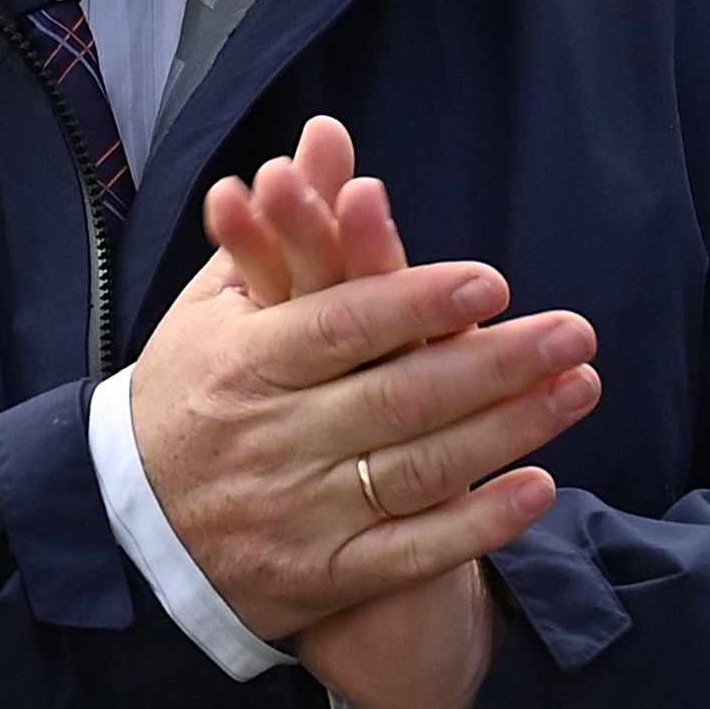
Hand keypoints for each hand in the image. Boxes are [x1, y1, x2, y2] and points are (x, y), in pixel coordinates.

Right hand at [131, 114, 599, 670]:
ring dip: (509, 431)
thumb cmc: (194, 391)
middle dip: (495, 364)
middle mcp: (272, 438)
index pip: (340, 327)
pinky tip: (539, 486)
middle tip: (575, 331)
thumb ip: (288, 219)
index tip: (493, 282)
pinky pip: (410, 552)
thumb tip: (330, 133)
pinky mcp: (323, 574)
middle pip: (399, 397)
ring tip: (578, 387)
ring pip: (418, 470)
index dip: (416, 303)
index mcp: (243, 363)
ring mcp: (299, 512)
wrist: (131, 527)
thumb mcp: (223, 303)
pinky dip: (477, 522)